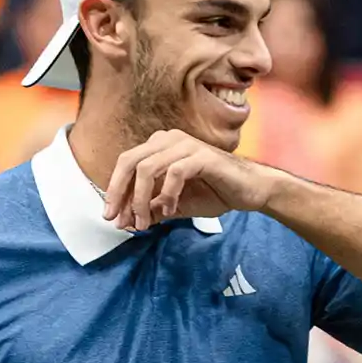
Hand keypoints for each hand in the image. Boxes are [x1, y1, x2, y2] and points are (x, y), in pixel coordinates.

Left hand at [102, 129, 277, 230]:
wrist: (250, 190)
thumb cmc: (214, 192)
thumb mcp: (173, 205)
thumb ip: (150, 210)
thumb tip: (125, 222)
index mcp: (159, 146)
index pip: (126, 164)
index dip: (114, 191)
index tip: (111, 216)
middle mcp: (169, 140)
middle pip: (130, 162)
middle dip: (120, 193)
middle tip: (118, 219)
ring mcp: (186, 145)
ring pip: (148, 168)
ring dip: (142, 200)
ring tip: (145, 222)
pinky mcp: (202, 156)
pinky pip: (174, 172)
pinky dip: (167, 194)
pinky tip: (171, 210)